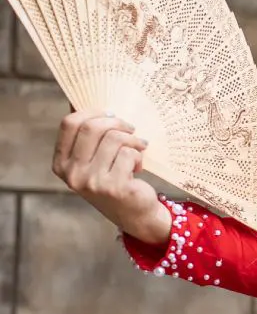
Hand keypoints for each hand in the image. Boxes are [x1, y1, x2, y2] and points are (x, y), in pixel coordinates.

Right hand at [52, 108, 170, 244]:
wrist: (135, 214)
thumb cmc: (114, 179)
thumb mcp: (93, 159)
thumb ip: (86, 135)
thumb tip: (78, 99)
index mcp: (61, 163)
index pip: (69, 124)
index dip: (91, 111)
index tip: (110, 113)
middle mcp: (72, 174)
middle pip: (91, 128)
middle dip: (116, 122)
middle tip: (131, 128)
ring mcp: (92, 182)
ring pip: (114, 139)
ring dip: (132, 140)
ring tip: (139, 148)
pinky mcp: (114, 187)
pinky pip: (129, 154)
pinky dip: (138, 156)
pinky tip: (138, 167)